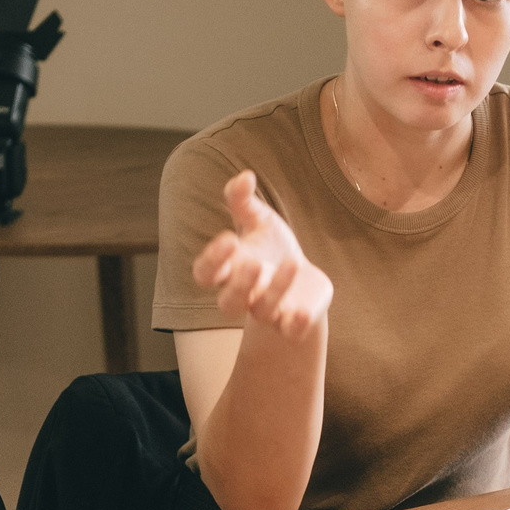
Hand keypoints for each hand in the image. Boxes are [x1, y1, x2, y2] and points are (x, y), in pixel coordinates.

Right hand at [193, 171, 333, 340]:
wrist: (304, 278)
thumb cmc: (273, 247)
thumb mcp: (260, 221)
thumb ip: (244, 201)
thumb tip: (244, 177)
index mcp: (227, 271)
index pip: (205, 274)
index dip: (211, 261)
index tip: (228, 238)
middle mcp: (244, 296)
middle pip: (228, 304)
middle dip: (239, 285)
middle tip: (254, 263)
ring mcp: (269, 312)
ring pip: (262, 312)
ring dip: (276, 290)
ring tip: (292, 262)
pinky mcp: (293, 323)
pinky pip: (290, 332)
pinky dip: (295, 325)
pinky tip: (302, 311)